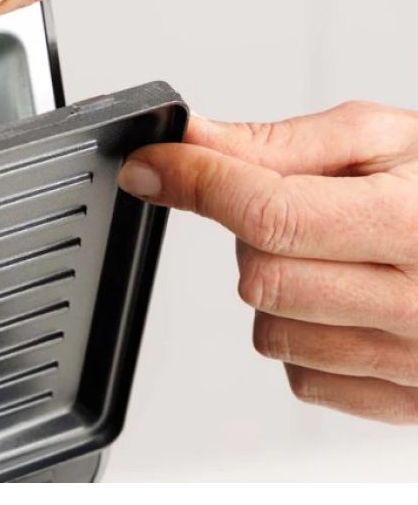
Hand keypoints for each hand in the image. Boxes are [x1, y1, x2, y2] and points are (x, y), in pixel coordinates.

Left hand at [118, 101, 417, 423]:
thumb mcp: (379, 139)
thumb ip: (276, 143)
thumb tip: (191, 141)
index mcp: (414, 225)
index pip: (271, 213)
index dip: (197, 182)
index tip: (152, 166)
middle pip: (260, 277)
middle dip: (251, 235)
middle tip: (294, 209)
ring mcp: (413, 365)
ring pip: (271, 331)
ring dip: (276, 287)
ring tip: (330, 254)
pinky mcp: (400, 403)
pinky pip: (300, 375)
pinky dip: (302, 333)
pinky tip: (345, 301)